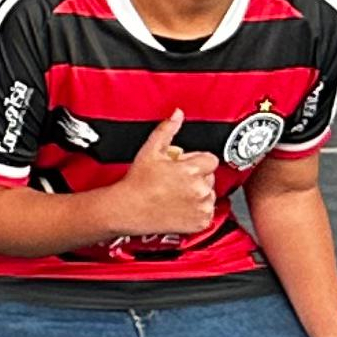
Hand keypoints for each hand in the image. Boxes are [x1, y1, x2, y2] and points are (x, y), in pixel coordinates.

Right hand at [104, 110, 221, 240]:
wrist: (126, 210)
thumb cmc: (136, 183)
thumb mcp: (150, 151)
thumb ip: (167, 130)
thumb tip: (177, 114)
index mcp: (192, 170)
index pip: (210, 160)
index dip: (195, 162)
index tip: (182, 167)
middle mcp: (201, 189)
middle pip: (210, 177)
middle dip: (196, 177)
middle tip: (175, 181)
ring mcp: (202, 207)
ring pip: (209, 195)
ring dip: (198, 194)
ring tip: (175, 195)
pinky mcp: (201, 222)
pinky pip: (207, 213)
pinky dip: (197, 211)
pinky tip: (179, 208)